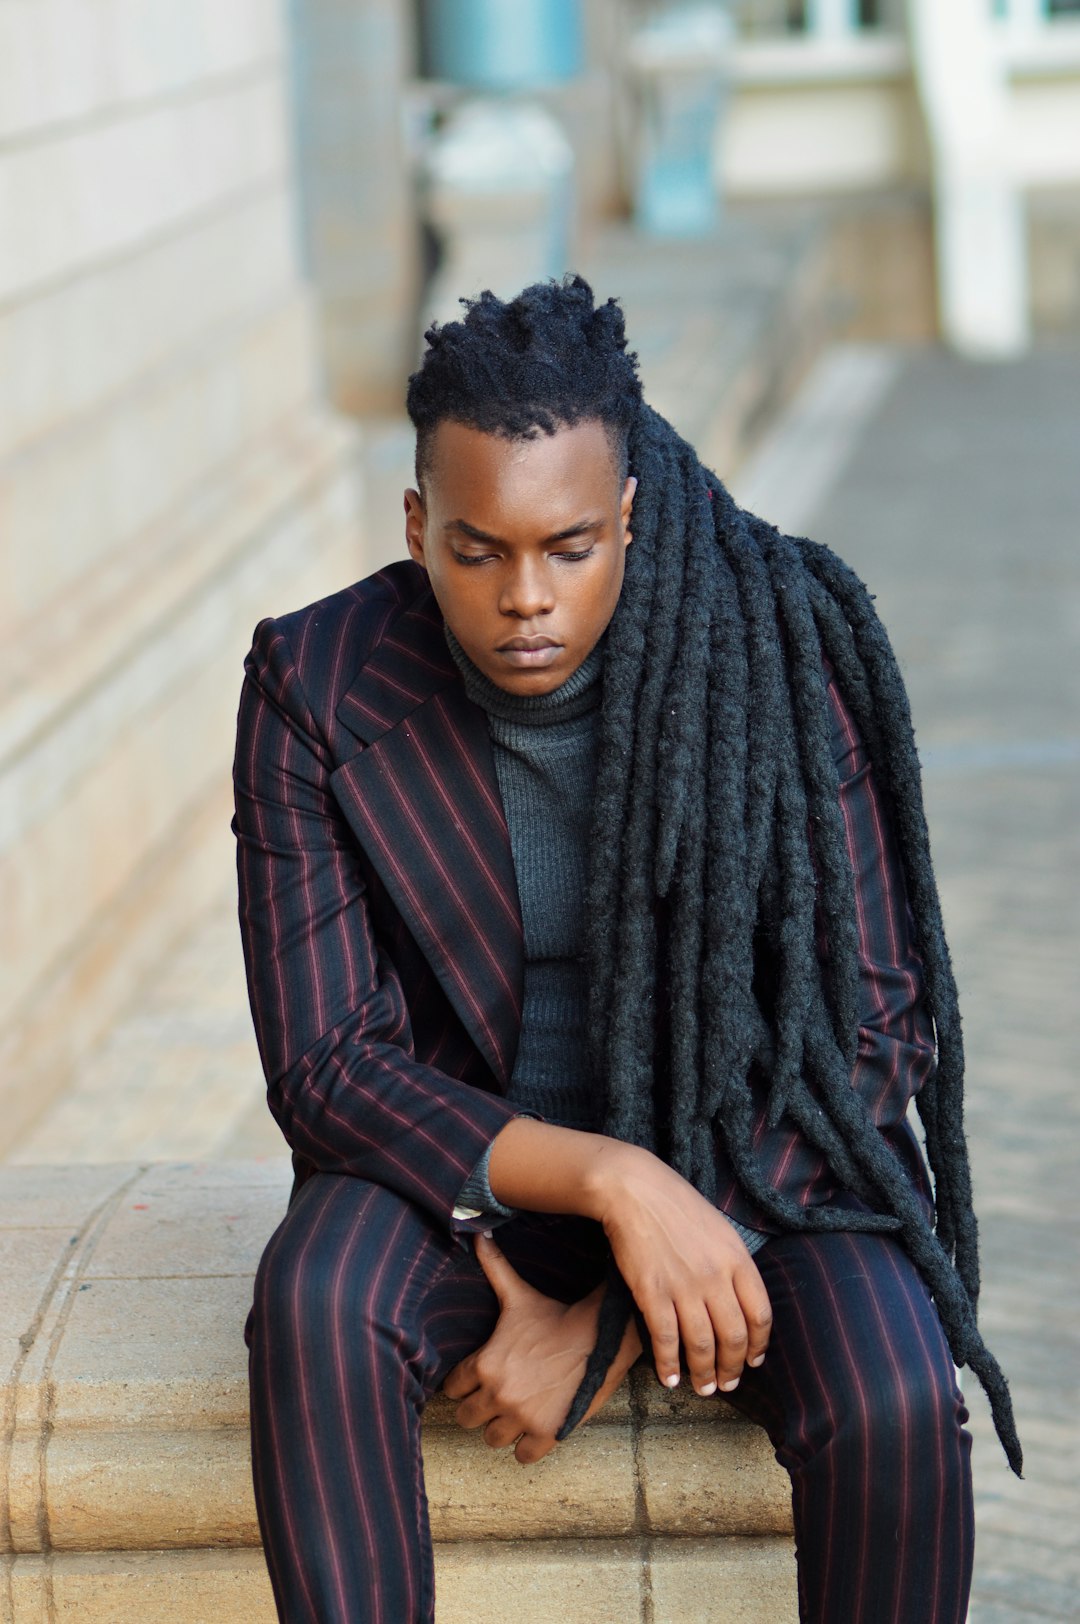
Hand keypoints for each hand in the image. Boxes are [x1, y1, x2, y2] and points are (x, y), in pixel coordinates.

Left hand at [442, 1233, 640, 1463]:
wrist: (599, 1335)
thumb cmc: (555, 1314)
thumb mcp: (518, 1294)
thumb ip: (492, 1267)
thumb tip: (476, 1233)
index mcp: (484, 1364)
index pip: (453, 1388)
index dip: (465, 1382)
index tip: (479, 1377)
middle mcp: (498, 1395)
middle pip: (467, 1418)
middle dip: (480, 1407)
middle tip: (497, 1396)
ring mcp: (522, 1418)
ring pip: (492, 1439)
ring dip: (501, 1428)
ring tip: (516, 1411)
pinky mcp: (547, 1434)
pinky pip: (522, 1457)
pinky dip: (526, 1447)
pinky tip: (535, 1427)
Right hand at [593, 1147, 772, 1398]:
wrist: (635, 1190)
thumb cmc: (677, 1205)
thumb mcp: (721, 1229)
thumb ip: (733, 1264)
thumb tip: (739, 1301)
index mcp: (737, 1259)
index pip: (760, 1315)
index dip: (758, 1345)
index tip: (753, 1362)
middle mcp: (715, 1276)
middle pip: (733, 1337)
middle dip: (732, 1369)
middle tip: (727, 1384)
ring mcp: (683, 1286)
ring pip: (702, 1345)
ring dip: (704, 1375)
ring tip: (702, 1388)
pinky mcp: (652, 1292)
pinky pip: (665, 1339)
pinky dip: (668, 1365)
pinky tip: (669, 1378)